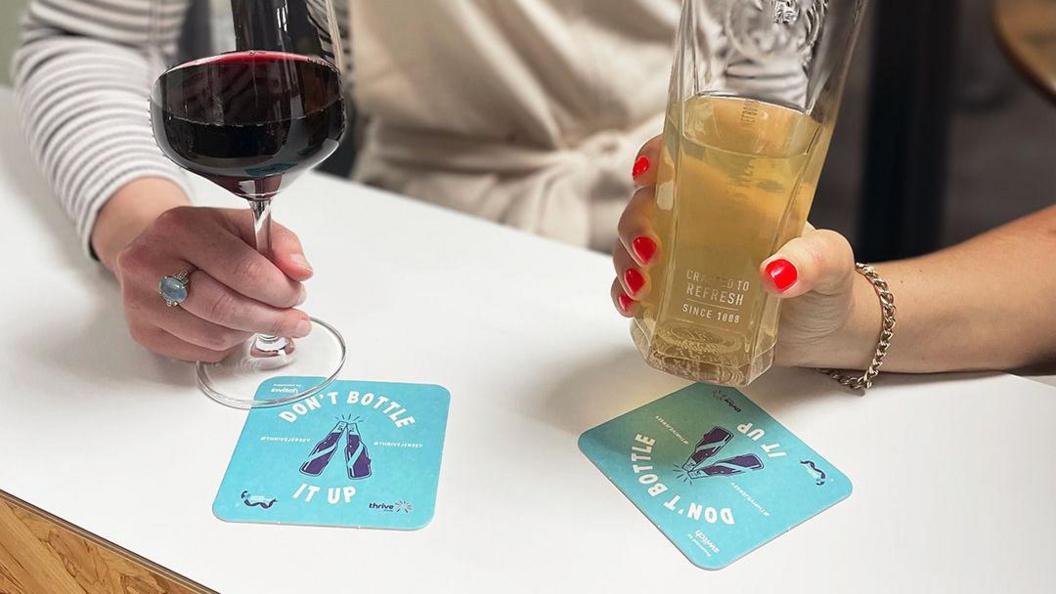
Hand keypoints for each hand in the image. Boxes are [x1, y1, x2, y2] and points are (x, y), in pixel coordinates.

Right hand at [105, 200, 312, 362]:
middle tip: (294, 320)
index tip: (296, 295)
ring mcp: (141, 301)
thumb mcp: (243, 225)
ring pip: (215, 335)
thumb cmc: (204, 239)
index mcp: (180, 227)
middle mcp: (150, 263)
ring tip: (264, 318)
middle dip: (271, 318)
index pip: (242, 269)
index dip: (278, 289)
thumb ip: (280, 243)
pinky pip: (201, 352)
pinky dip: (228, 344)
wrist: (157, 249)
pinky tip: (234, 326)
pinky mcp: (143, 332)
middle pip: (226, 307)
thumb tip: (300, 271)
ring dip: (250, 332)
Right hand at [611, 136, 860, 367]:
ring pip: (631, 247)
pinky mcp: (677, 298)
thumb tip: (776, 275)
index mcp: (732, 197)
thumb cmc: (828, 283)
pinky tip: (632, 307)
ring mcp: (684, 260)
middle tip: (649, 252)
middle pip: (645, 205)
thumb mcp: (830, 262)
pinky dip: (624, 296)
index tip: (645, 174)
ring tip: (640, 288)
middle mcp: (699, 222)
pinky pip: (636, 291)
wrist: (825, 333)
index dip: (654, 157)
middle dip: (633, 223)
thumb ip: (813, 261)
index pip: (682, 160)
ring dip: (624, 262)